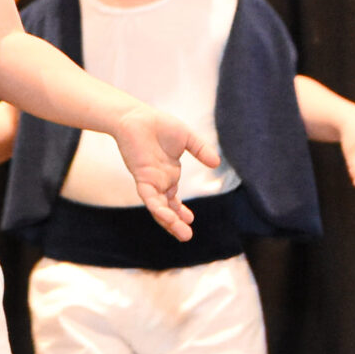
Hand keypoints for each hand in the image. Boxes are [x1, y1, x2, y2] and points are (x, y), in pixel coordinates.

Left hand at [109, 103, 218, 240]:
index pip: (173, 200)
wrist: (137, 117)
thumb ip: (201, 150)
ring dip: (170, 222)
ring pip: (159, 208)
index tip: (190, 220)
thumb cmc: (159, 125)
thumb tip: (217, 163)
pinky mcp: (142, 178)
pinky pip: (150, 198)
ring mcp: (150, 181)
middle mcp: (159, 182)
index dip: (180, 211)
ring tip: (183, 234)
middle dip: (176, 223)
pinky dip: (159, 209)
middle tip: (187, 236)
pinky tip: (168, 218)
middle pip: (167, 208)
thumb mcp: (187, 138)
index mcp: (168, 175)